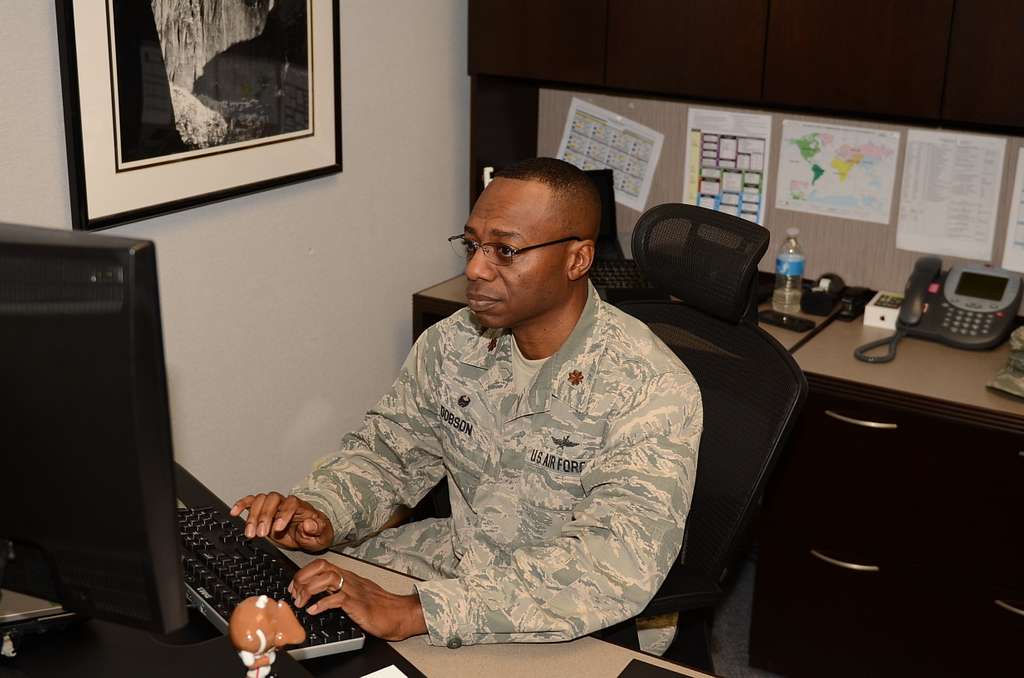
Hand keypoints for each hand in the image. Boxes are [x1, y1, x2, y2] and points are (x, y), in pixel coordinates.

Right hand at [229, 492, 334, 551]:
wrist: (311, 534)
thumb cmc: (316, 533)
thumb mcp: (323, 534)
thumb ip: (318, 528)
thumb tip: (308, 524)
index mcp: (301, 507)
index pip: (291, 503)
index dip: (283, 514)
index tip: (278, 528)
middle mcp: (286, 503)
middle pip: (272, 499)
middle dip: (265, 516)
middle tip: (261, 533)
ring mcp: (274, 506)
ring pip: (260, 501)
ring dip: (253, 516)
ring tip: (250, 534)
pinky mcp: (264, 511)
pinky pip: (251, 502)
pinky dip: (241, 505)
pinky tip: (234, 512)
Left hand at [289, 559, 426, 640]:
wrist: (398, 615)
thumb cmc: (378, 607)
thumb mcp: (354, 595)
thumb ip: (338, 591)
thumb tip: (318, 595)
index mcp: (347, 577)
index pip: (321, 564)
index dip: (303, 573)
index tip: (294, 588)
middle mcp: (349, 580)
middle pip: (321, 566)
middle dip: (302, 578)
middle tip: (295, 594)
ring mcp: (354, 590)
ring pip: (327, 578)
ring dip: (309, 589)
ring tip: (302, 603)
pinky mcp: (358, 604)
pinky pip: (337, 599)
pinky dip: (321, 604)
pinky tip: (314, 611)